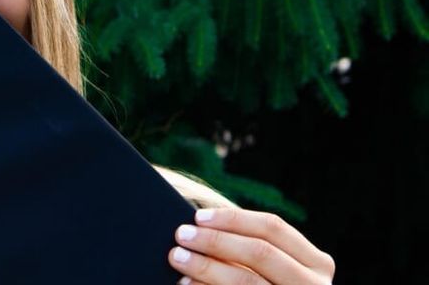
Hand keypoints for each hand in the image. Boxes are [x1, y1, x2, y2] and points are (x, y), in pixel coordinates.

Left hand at [167, 207, 334, 284]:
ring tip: (178, 258)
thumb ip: (250, 249)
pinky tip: (188, 284)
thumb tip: (201, 227)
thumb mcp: (275, 269)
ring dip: (206, 266)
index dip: (234, 219)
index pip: (273, 228)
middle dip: (216, 241)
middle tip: (181, 235)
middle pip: (259, 252)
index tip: (198, 217)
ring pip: (246, 280)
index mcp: (317, 263)